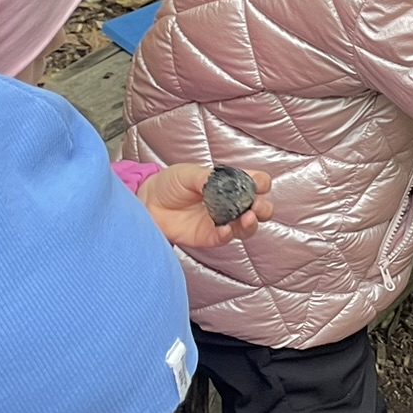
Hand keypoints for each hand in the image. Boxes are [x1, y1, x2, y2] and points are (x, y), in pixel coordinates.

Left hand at [138, 163, 273, 247]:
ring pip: (247, 227)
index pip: (257, 183)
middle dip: (263, 207)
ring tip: (247, 217)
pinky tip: (224, 228)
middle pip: (260, 208)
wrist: (148, 203)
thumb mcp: (189, 173)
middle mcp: (231, 203)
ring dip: (252, 223)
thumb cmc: (170, 183)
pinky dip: (228, 234)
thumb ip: (207, 178)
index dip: (260, 183)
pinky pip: (225, 238)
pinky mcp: (210, 236)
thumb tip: (222, 182)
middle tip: (255, 205)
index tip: (256, 184)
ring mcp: (222, 221)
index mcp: (231, 183)